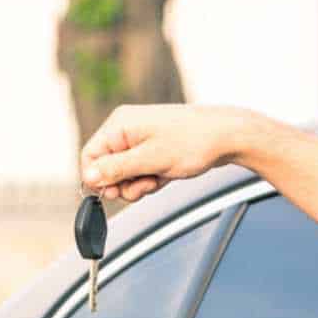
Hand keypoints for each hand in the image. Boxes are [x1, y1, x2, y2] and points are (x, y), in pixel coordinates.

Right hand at [80, 104, 257, 201]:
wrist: (228, 136)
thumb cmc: (193, 141)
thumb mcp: (150, 160)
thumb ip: (116, 169)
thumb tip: (89, 177)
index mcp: (120, 125)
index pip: (90, 155)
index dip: (98, 178)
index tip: (112, 193)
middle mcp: (127, 130)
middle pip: (107, 167)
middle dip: (123, 183)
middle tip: (144, 185)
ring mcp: (141, 139)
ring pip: (125, 173)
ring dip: (139, 183)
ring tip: (159, 178)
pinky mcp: (154, 149)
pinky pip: (141, 170)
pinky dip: (150, 179)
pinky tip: (166, 176)